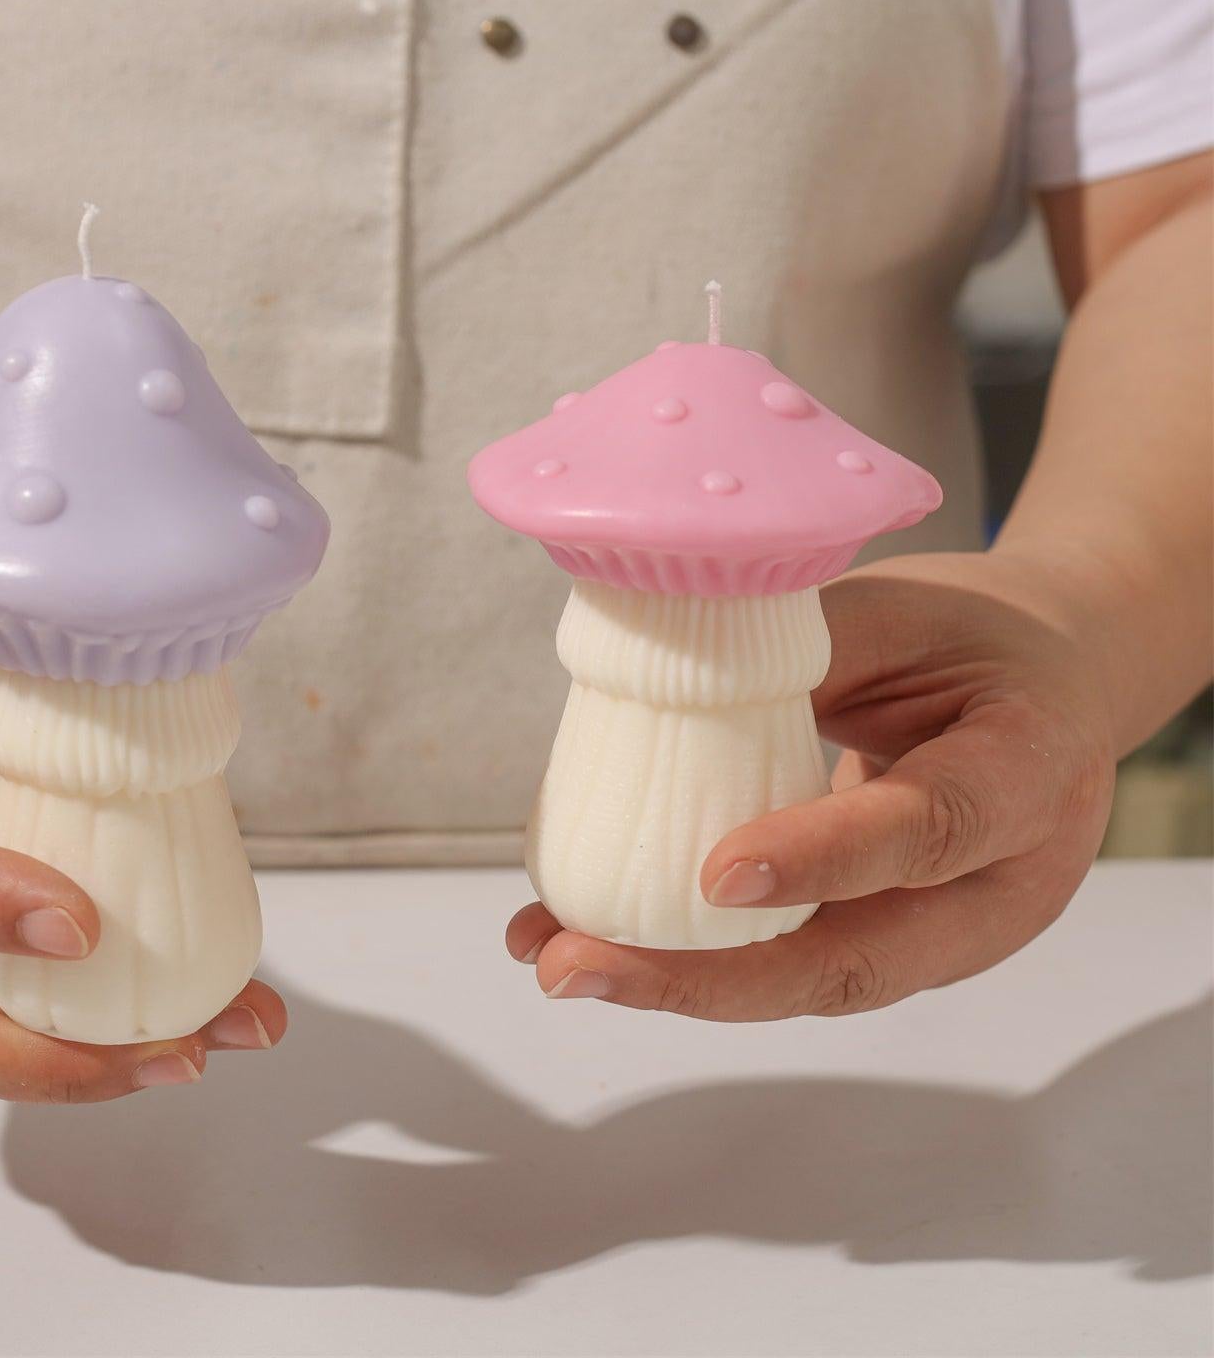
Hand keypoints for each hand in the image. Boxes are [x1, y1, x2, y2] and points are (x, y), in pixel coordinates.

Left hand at [505, 550, 1117, 1018]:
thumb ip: (804, 654)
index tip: (716, 875)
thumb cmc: (973, 639)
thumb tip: (657, 677)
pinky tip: (580, 939)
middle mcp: (994, 887)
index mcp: (1023, 773)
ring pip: (805, 980)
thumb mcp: (902, 613)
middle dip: (705, 979)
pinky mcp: (880, 939)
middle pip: (855, 962)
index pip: (931, 829)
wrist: (1045, 688)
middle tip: (577, 963)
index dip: (826, 858)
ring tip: (550, 955)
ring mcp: (937, 933)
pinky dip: (681, 958)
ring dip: (669, 980)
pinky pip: (782, 960)